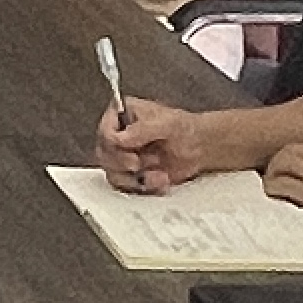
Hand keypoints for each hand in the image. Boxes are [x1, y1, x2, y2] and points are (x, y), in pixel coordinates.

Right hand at [95, 95, 239, 194]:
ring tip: (158, 174)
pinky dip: (144, 187)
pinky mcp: (131, 175)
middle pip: (104, 155)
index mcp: (121, 115)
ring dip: (135, 178)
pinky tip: (160, 181)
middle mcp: (118, 136)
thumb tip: (121, 138)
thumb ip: (142, 129)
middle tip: (140, 164)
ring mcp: (123, 157)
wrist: (198, 148)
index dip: (113, 144)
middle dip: (124, 163)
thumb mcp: (166, 123)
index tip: (131, 150)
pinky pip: (127, 187)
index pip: (104, 131)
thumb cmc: (183, 128)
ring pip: (113, 174)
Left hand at [261, 136, 302, 218]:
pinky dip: (273, 188)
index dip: (302, 153)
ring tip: (270, 180)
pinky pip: (283, 185)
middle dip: (282, 158)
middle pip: (292, 148)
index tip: (298, 162)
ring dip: (273, 171)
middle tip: (276, 169)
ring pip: (282, 162)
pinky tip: (271, 193)